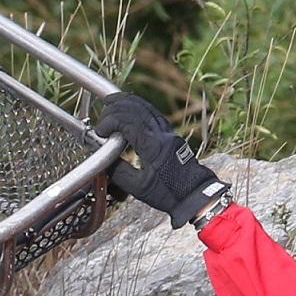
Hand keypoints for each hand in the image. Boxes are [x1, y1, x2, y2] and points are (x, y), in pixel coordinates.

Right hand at [96, 91, 231, 228]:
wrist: (196, 195)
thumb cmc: (169, 194)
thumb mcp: (138, 188)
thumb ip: (118, 172)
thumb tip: (102, 161)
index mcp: (153, 147)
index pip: (128, 122)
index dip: (110, 121)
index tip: (99, 131)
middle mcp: (162, 135)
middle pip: (136, 110)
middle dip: (115, 108)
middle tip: (102, 117)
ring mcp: (168, 132)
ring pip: (146, 108)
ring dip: (127, 102)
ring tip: (111, 100)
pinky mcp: (171, 134)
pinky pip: (153, 113)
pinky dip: (139, 107)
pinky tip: (130, 108)